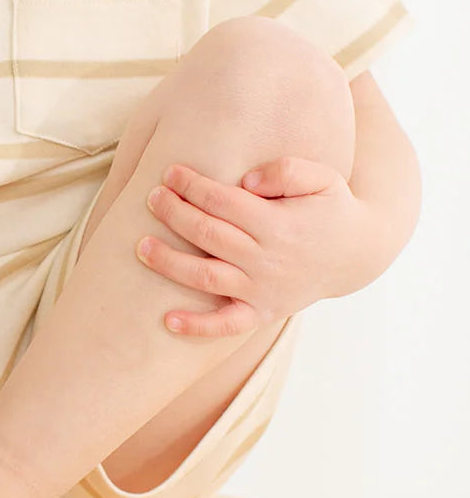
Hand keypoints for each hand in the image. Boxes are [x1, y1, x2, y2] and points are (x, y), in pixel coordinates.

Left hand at [137, 155, 362, 336]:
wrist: (356, 254)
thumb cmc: (331, 207)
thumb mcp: (322, 177)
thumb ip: (285, 171)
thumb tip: (246, 181)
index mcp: (278, 224)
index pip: (223, 202)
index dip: (192, 185)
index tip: (170, 172)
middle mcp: (268, 260)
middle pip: (208, 235)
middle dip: (174, 214)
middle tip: (152, 197)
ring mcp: (263, 290)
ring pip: (207, 278)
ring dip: (170, 263)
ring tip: (141, 247)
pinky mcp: (263, 312)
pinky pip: (226, 325)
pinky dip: (197, 327)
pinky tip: (168, 321)